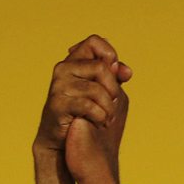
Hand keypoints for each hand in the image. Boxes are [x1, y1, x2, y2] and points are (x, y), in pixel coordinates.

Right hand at [35, 35, 130, 183]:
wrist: (65, 142)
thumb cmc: (87, 115)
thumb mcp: (106, 93)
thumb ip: (115, 78)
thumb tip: (126, 70)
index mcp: (75, 61)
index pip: (94, 41)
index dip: (110, 54)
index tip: (116, 73)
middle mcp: (64, 68)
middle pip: (101, 67)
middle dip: (113, 88)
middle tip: (114, 104)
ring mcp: (58, 85)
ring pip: (96, 88)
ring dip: (108, 107)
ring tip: (108, 118)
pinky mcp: (57, 104)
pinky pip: (88, 105)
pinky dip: (100, 116)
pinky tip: (100, 123)